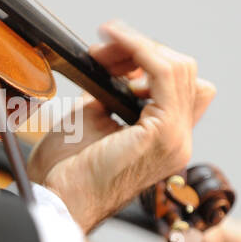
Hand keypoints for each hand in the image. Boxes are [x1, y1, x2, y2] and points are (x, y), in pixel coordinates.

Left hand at [27, 21, 214, 231]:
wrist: (56, 201)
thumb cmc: (66, 172)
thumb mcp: (92, 121)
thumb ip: (112, 97)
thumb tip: (113, 70)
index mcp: (165, 141)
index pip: (180, 86)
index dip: (148, 62)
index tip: (109, 53)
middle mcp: (179, 141)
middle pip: (184, 73)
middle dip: (142, 50)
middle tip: (102, 49)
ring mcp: (176, 139)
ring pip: (178, 68)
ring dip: (138, 46)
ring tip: (105, 44)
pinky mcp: (162, 133)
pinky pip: (164, 74)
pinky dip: (141, 50)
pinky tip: (116, 41)